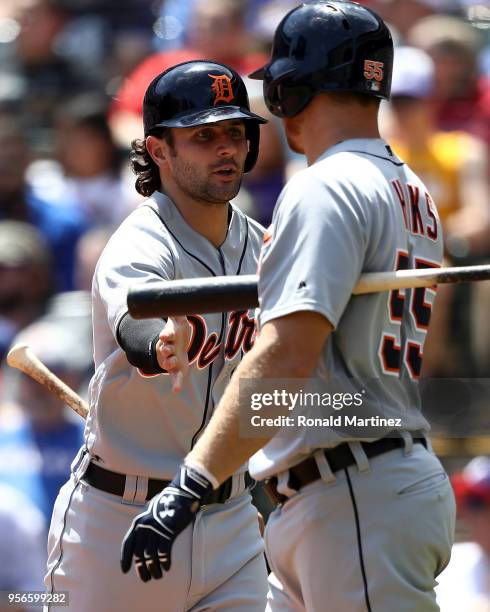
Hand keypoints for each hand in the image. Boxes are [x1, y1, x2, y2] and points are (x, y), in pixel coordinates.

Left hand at [120, 465, 212, 581]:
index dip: (125, 558)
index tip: (125, 571)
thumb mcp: (151, 512)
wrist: (182, 494)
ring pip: (151, 557)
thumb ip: (146, 526)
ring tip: (158, 576)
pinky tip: (167, 567)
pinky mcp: (168, 533)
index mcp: (138, 522)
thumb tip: (143, 543)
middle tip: (146, 579)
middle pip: (139, 554)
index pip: (127, 544)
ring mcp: (156, 530)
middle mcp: (144, 527)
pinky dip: (164, 562)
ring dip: (154, 569)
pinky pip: (163, 553)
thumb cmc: (168, 503)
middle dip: (141, 569)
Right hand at [156, 316, 191, 391]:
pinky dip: (175, 383)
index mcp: (169, 337)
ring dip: (169, 363)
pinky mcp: (176, 370)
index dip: (166, 335)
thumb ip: (178, 310)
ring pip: (167, 363)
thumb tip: (180, 293)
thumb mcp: (178, 320)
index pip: (166, 335)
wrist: (175, 347)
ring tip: (170, 364)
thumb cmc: (178, 332)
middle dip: (165, 349)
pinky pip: (175, 377)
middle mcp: (167, 349)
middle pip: (164, 349)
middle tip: (167, 349)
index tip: (165, 335)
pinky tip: (176, 390)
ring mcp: (171, 360)